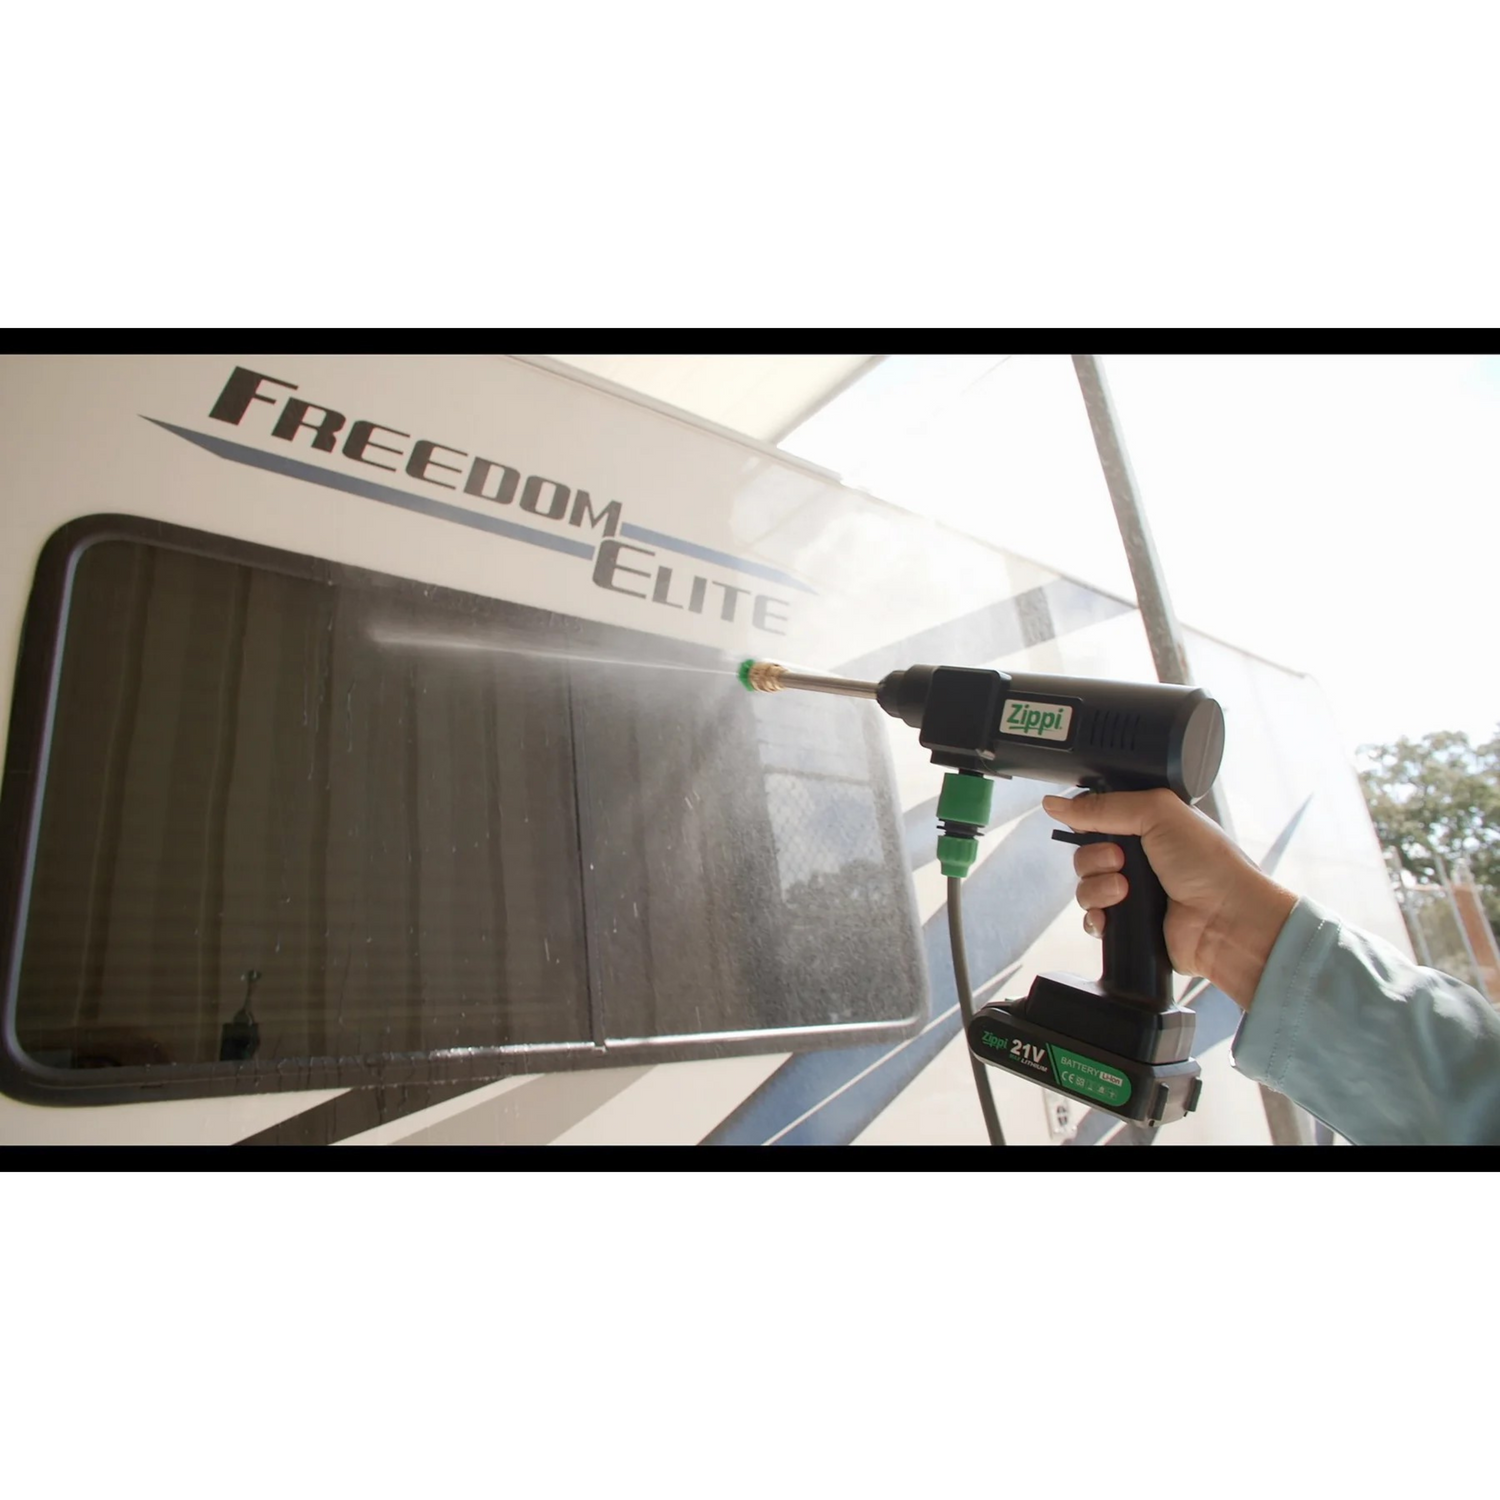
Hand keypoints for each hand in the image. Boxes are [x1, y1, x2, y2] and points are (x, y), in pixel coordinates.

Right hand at [1041, 788, 1297, 1009]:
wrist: (1229, 921)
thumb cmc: (1210, 865)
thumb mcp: (1157, 813)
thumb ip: (1104, 806)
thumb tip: (1056, 803)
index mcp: (1150, 826)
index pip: (1099, 819)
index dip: (1090, 823)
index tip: (1095, 827)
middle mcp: (1141, 859)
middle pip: (1086, 854)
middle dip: (1095, 858)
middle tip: (1121, 861)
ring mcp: (1134, 893)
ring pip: (1085, 887)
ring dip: (1097, 888)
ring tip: (1125, 891)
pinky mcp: (1130, 924)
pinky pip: (1092, 919)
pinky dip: (1097, 917)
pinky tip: (1113, 915)